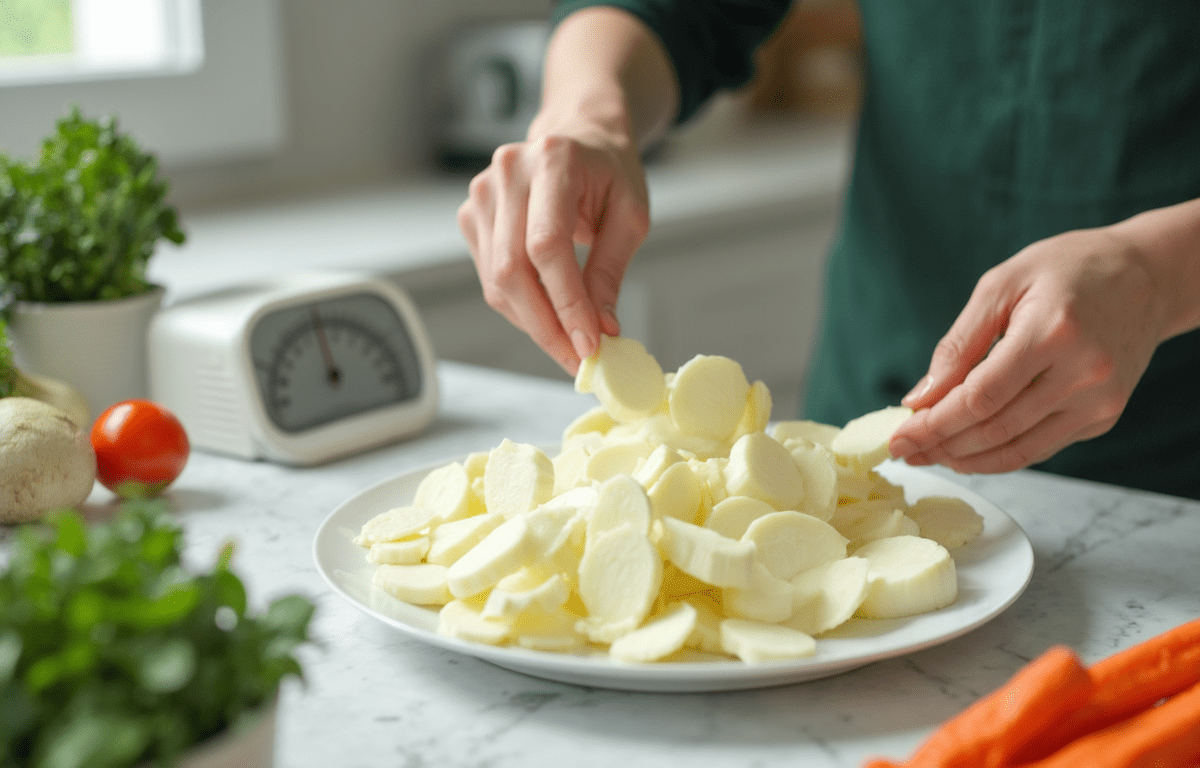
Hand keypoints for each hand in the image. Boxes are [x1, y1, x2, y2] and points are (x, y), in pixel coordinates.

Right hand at [457, 128, 649, 374]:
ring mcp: (482, 193)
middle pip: (511, 269)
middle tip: (577, 360)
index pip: (546, 245)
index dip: (565, 301)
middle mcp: (508, 173)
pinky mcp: (471, 215)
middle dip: (546, 326)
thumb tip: (600, 329)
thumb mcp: (630, 215)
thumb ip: (610, 271)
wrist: (579, 136)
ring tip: (570, 342)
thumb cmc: (609, 171)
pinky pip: (491, 279)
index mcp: (553, 160)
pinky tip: (550, 313)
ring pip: (497, 282)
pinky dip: (521, 307)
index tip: (588, 343)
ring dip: (534, 323)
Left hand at [889, 226, 1171, 473]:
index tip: (899, 435)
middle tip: (903, 450)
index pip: (982, 396)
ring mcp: (1099, 401)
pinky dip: (998, 456)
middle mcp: (1083, 373)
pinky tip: (966, 450)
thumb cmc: (1068, 269)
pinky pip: (1040, 448)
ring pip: (1018, 449)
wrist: (1146, 277)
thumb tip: (920, 398)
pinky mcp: (1104, 417)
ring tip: (928, 455)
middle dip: (941, 445)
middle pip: (996, 428)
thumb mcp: (1002, 284)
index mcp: (1053, 332)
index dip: (935, 423)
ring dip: (965, 459)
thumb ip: (959, 344)